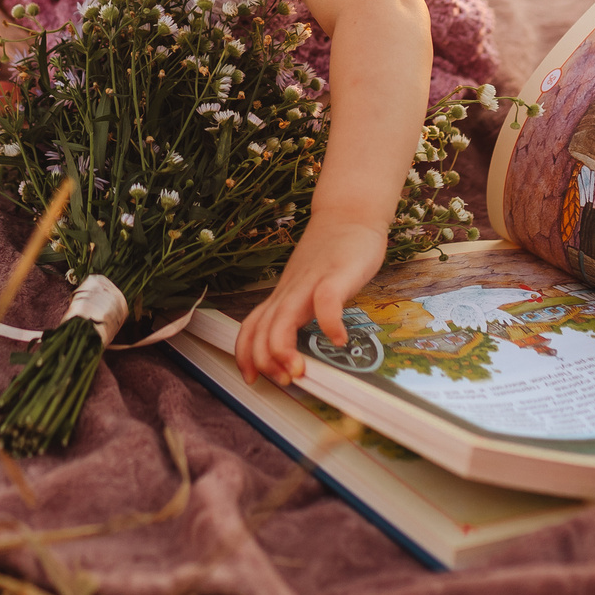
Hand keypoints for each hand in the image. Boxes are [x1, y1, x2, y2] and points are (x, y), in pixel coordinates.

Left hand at [233, 217, 386, 386]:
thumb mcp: (309, 286)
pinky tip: (339, 339)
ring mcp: (311, 282)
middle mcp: (290, 292)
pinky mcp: (336, 274)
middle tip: (284, 381)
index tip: (252, 379)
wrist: (349, 213)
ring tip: (299, 370)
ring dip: (285, 349)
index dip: (245, 356)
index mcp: (283, 297)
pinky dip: (330, 323)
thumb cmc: (331, 253)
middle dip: (266, 362)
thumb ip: (303, 312)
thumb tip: (301, 346)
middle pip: (262, 329)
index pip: (251, 328)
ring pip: (283, 318)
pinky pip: (326, 300)